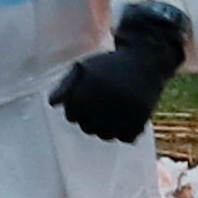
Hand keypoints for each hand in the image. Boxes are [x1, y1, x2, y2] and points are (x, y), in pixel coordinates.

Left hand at [47, 2, 187, 145]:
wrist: (145, 59)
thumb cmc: (110, 65)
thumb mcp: (84, 68)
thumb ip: (65, 85)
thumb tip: (52, 103)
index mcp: (90, 86)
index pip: (71, 115)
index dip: (76, 108)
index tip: (86, 98)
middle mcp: (107, 99)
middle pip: (87, 128)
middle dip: (90, 119)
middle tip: (102, 104)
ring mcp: (125, 110)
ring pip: (106, 136)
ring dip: (107, 127)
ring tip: (113, 111)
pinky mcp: (142, 117)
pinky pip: (126, 138)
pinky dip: (125, 131)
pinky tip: (126, 117)